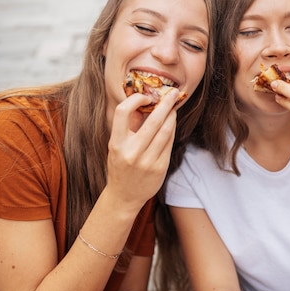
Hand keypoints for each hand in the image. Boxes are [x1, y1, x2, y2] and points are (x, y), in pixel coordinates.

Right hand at [105, 89, 179, 208]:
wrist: (124, 196)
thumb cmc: (120, 166)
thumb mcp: (117, 146)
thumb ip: (129, 126)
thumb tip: (147, 102)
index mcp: (116, 143)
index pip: (122, 111)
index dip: (136, 99)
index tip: (146, 97)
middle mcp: (131, 152)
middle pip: (153, 120)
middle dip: (165, 104)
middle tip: (172, 94)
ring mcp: (147, 161)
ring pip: (165, 131)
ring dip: (171, 116)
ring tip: (173, 108)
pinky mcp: (160, 168)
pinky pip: (169, 143)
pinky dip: (172, 131)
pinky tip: (172, 124)